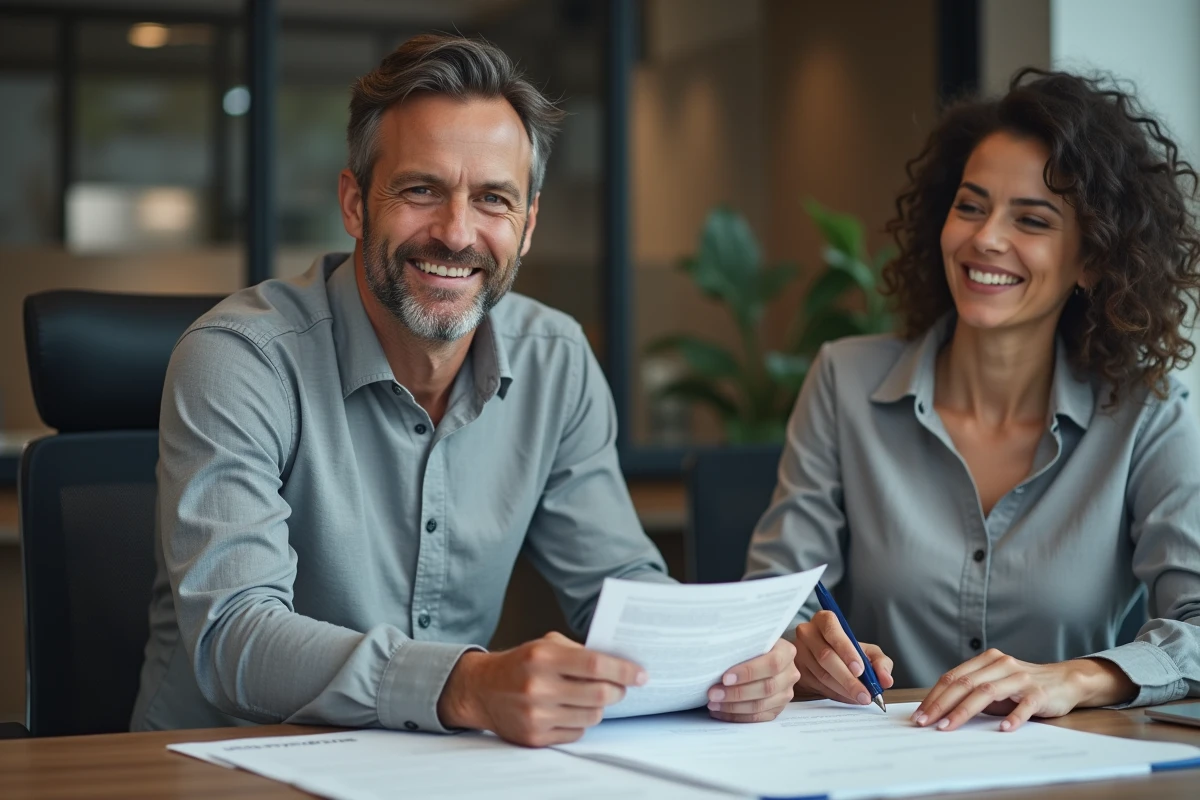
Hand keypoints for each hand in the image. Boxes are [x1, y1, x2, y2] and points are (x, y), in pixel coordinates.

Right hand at [437, 631, 645, 746]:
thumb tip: (618, 664)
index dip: (623, 670)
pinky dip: (581, 721)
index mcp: (542, 657)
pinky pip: (577, 732)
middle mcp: (538, 686)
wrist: (482, 689)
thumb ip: (579, 651)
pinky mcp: (535, 736)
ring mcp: (536, 714)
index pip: (594, 665)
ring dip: (600, 707)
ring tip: (593, 697)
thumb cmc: (521, 663)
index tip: (640, 674)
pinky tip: (571, 710)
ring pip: (592, 716)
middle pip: (599, 694)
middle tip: (621, 687)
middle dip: (618, 691)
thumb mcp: (546, 644)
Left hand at [707, 638, 800, 722]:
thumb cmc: (749, 645)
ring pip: (761, 705)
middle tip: (713, 693)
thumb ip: (741, 645)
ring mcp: (785, 693)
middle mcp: (790, 674)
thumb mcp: (749, 639)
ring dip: (734, 707)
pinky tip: (721, 712)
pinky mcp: (777, 708)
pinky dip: (737, 716)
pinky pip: (758, 717)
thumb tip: (717, 654)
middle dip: (736, 693)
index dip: (749, 672)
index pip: (772, 663)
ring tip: (713, 703)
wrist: (758, 656)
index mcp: (786, 652)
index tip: (725, 678)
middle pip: (766, 687)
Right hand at [792, 612, 893, 704]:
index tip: (859, 669)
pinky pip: (815, 684)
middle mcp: (808, 632)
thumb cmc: (845, 652)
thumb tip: (885, 679)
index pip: (832, 631)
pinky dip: (834, 693)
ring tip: (859, 697)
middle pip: (826, 656)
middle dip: (848, 679)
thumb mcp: (866, 651)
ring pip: (821, 673)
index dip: (846, 650)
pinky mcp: (795, 669)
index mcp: (825, 620)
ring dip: (843, 689)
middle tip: (864, 694)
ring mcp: (798, 651)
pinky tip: (846, 696)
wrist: (820, 658)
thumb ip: (880, 662)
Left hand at [912, 649, 1136, 731]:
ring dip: (964, 711)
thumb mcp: (995, 686)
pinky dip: (1013, 716)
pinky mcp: (1039, 693)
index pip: (953, 677)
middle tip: (925, 722)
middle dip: (941, 704)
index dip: (934, 695)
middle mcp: (1001, 664)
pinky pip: (1023, 705)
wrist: (1064, 681)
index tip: (920, 714)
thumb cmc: (1023, 687)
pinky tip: (1003, 728)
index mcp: (986, 660)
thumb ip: (972, 693)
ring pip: (986, 692)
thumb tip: (940, 712)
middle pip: (965, 683)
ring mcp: (1020, 677)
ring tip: (948, 727)